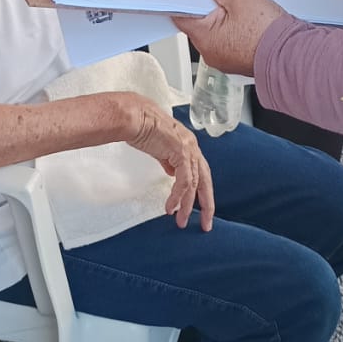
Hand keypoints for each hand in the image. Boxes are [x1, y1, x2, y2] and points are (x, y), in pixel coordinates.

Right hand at [120, 93, 214, 229]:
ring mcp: (188, 148)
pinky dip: (178, 196)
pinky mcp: (180, 151)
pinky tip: (171, 207)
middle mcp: (192, 146)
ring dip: (187, 205)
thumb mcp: (160, 149)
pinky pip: (183, 180)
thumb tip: (173, 173)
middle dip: (207, 203)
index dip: (202, 192)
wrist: (135, 117)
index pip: (201, 172)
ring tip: (181, 221)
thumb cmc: (143, 129)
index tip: (202, 211)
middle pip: (205, 179)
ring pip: (194, 183)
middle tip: (206, 224)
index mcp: (189, 145)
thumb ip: (170, 161)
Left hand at [174, 0, 288, 76]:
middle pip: (200, 21)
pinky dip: (234, 25)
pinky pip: (230, 38)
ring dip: (223, 14)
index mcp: (205, 39)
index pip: (182, 14)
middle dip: (207, 3)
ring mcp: (226, 58)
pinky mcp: (241, 59)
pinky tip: (246, 15)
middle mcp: (211, 53)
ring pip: (216, 29)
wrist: (291, 55)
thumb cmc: (266, 32)